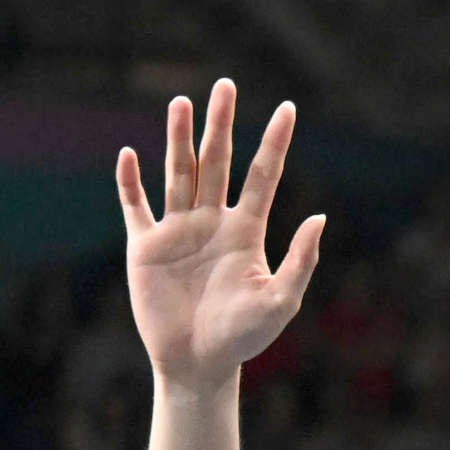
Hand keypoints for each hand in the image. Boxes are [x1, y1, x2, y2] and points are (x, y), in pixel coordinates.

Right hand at [117, 82, 327, 392]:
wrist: (199, 364)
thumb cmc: (243, 338)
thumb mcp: (280, 300)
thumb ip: (300, 260)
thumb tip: (320, 217)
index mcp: (246, 231)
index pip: (263, 175)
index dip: (275, 142)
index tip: (288, 108)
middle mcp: (211, 222)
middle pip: (217, 162)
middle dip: (221, 125)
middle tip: (225, 85)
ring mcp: (177, 231)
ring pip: (178, 173)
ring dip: (179, 138)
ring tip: (182, 103)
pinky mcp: (146, 247)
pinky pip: (135, 207)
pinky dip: (130, 183)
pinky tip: (129, 156)